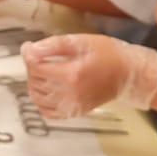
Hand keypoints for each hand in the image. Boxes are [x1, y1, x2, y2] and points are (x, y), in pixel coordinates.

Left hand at [21, 35, 156, 118]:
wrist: (128, 75)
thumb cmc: (107, 54)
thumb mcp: (81, 42)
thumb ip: (53, 45)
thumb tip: (29, 50)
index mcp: (70, 74)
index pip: (36, 67)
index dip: (28, 55)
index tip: (29, 47)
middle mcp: (69, 94)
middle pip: (35, 81)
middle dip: (32, 67)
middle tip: (40, 57)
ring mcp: (71, 107)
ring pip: (37, 98)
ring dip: (34, 83)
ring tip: (43, 71)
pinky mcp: (74, 113)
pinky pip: (47, 112)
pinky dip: (41, 101)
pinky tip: (46, 89)